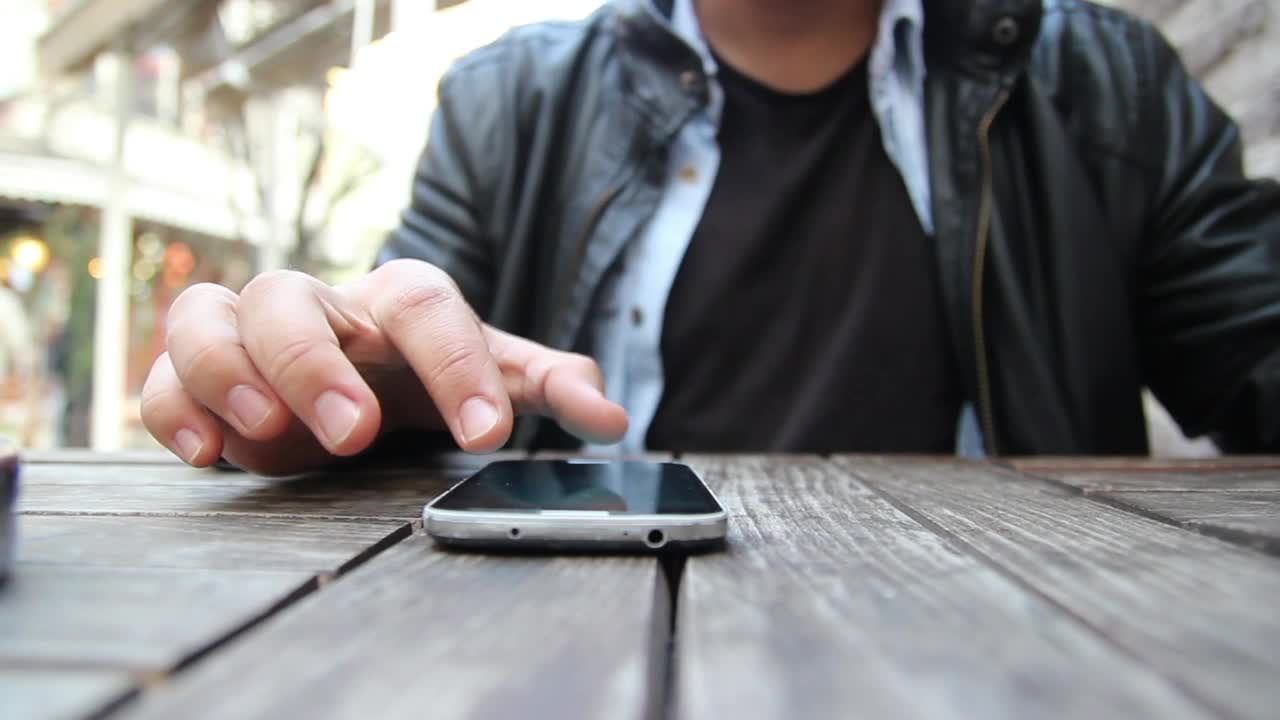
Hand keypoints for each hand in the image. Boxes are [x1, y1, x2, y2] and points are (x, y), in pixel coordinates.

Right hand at [141, 259, 628, 474]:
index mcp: (399, 303)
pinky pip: (163, 374)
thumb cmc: (425, 371)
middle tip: (357, 434)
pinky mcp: (199, 376)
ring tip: (264, 435)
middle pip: (292, 298)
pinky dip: (173, 407)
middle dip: (317, 364)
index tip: (488, 434)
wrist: (357, 371)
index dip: (456, 364)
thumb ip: (545, 387)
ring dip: (231, 371)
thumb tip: (611, 417)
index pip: (424, 305)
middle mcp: (321, 307)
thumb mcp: (493, 378)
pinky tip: (207, 454)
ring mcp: (251, 334)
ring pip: (209, 316)